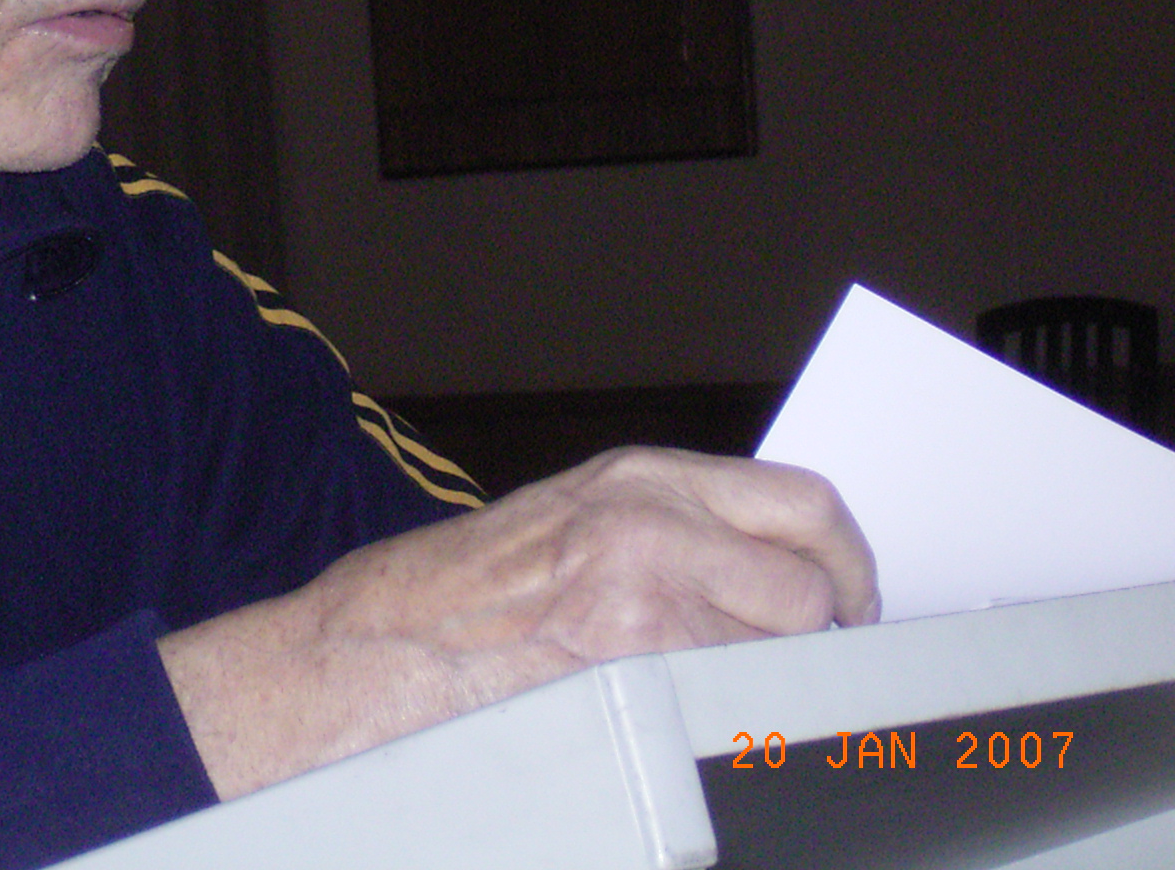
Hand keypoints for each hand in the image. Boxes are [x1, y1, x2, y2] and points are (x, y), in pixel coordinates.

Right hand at [158, 447, 877, 797]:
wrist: (365, 656)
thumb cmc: (446, 604)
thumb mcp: (563, 527)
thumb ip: (663, 532)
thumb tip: (762, 573)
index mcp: (635, 481)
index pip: (800, 501)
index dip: (841, 561)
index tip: (844, 602)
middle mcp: (650, 523)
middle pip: (814, 576)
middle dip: (823, 631)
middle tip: (805, 665)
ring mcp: (644, 599)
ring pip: (782, 650)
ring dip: (769, 682)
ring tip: (711, 701)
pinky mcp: (631, 672)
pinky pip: (732, 704)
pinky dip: (727, 723)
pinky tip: (676, 728)